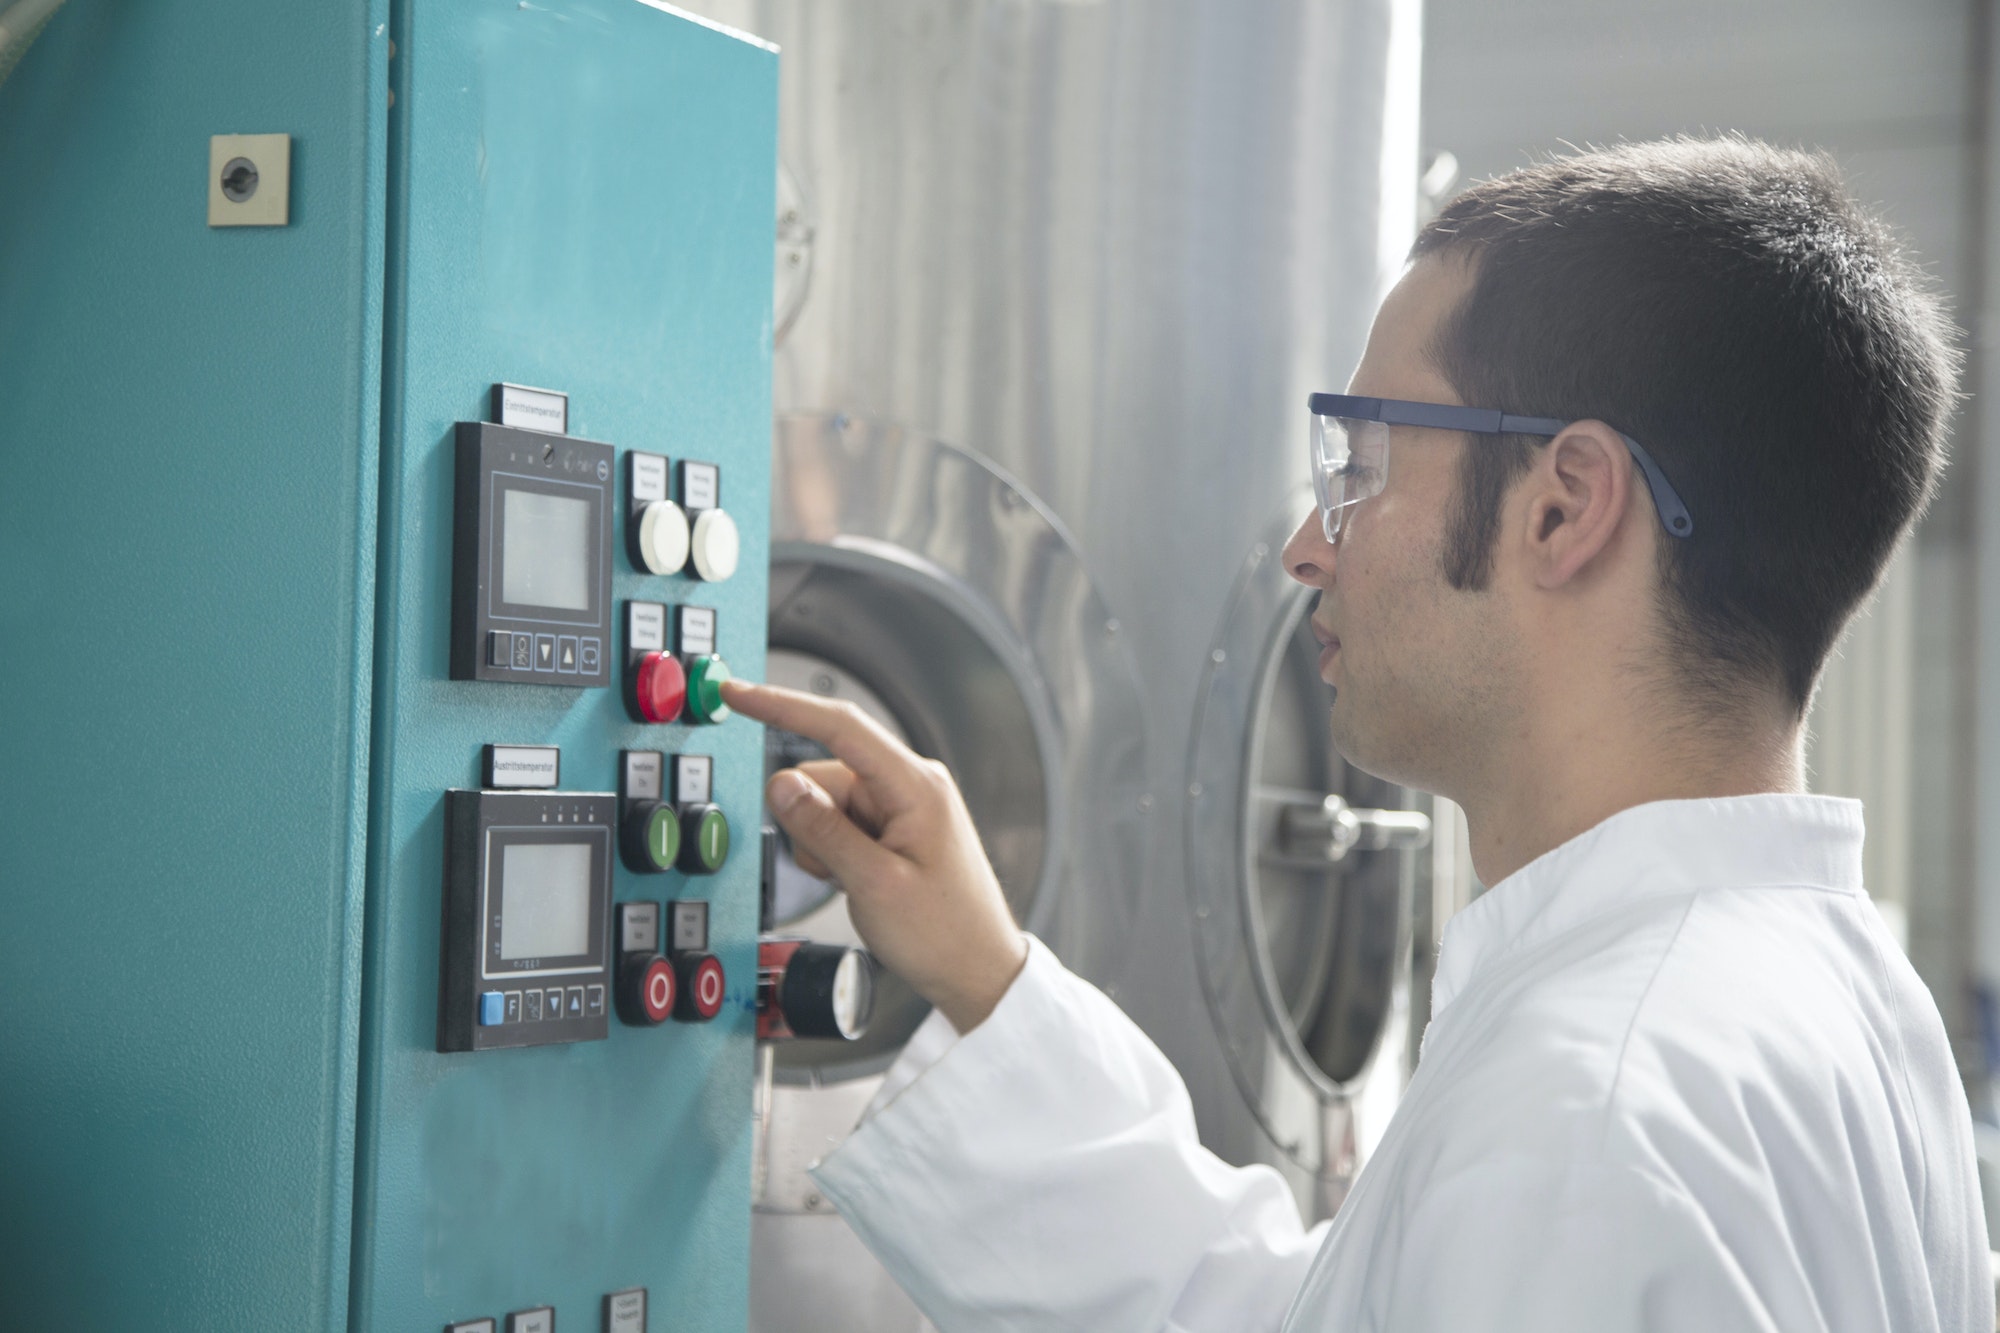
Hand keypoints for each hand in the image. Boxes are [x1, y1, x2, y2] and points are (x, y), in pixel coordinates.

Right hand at [720, 678, 1029, 1032]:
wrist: (978, 971)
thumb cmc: (945, 933)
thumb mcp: (874, 885)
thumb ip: (823, 830)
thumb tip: (781, 784)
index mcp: (916, 784)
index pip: (840, 726)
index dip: (781, 706)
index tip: (737, 694)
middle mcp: (910, 783)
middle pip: (823, 775)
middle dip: (812, 822)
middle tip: (839, 871)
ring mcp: (902, 805)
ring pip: (825, 803)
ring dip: (824, 844)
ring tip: (858, 881)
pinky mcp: (894, 826)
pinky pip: (840, 823)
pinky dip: (835, 852)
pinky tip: (860, 880)